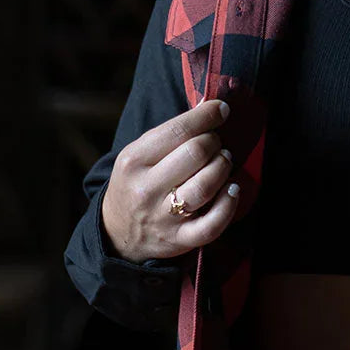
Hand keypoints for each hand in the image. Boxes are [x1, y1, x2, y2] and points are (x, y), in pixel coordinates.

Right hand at [100, 98, 239, 263]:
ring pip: (206, 186)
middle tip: (216, 143)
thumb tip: (213, 109)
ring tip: (223, 162)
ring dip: (223, 167)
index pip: (178, 130)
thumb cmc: (137, 182)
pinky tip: (232, 189)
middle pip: (196, 154)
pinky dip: (229, 204)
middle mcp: (146, 189)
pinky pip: (212, 224)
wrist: (117, 232)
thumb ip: (170, 134)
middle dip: (215, 142)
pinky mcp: (179, 240)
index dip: (206, 116)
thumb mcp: (138, 153)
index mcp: (134, 160)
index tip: (221, 109)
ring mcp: (163, 217)